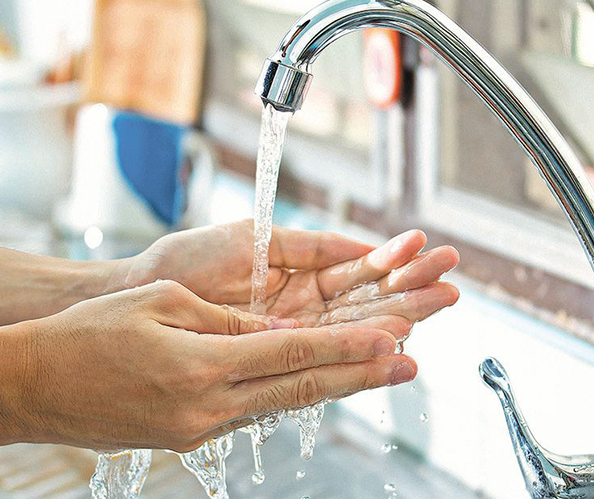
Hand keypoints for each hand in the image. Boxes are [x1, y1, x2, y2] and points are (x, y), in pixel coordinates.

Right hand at [15, 280, 414, 451]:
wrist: (31, 385)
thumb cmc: (87, 333)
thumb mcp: (162, 304)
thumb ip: (226, 321)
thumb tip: (277, 332)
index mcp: (200, 366)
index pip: (292, 353)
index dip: (346, 347)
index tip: (390, 338)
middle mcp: (207, 407)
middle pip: (300, 389)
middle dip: (360, 377)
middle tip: (408, 366)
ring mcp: (198, 429)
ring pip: (281, 403)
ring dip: (331, 388)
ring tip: (375, 375)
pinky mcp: (187, 437)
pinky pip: (250, 411)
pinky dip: (286, 395)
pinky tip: (311, 383)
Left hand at [120, 220, 459, 328]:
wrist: (139, 292)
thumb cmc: (191, 260)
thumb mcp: (257, 240)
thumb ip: (310, 246)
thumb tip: (361, 247)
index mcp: (301, 274)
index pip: (359, 270)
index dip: (394, 262)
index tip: (429, 249)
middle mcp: (304, 308)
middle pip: (367, 299)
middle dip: (412, 287)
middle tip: (454, 280)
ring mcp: (293, 332)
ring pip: (354, 324)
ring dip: (399, 310)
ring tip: (442, 298)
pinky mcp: (276, 354)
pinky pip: (325, 349)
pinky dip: (360, 340)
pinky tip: (395, 331)